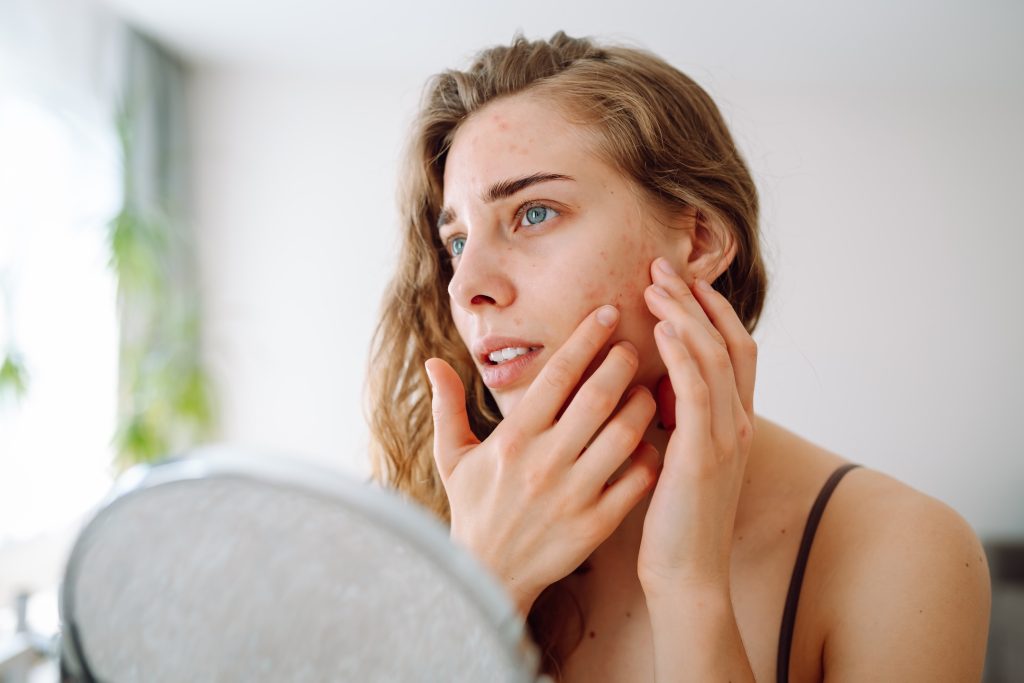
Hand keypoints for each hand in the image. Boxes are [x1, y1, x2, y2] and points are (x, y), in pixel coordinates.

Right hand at [426, 305, 660, 614]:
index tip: (608, 313)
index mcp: (513, 439)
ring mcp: (573, 494)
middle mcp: (545, 462)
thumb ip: (446, 407)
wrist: (486, 578)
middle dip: (623, 363)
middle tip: (633, 348)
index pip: (557, 375)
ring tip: (646, 390)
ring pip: (625, 434)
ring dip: (643, 404)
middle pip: (598, 397)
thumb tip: (433, 362)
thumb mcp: (452, 458)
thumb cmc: (472, 510)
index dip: (586, 338)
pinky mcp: (596, 525)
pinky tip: (651, 441)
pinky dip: (650, 456)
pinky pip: (637, 480)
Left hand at [638, 258, 757, 592]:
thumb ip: (679, 421)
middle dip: (695, 300)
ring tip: (654, 285)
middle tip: (661, 267)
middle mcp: (738, 422)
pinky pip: (699, 392)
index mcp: (733, 422)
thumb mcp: (682, 459)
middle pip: (727, 342)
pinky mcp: (706, 454)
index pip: (732, 350)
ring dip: (685, 316)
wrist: (687, 573)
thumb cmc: (676, 518)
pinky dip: (685, 355)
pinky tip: (665, 330)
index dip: (711, 311)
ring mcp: (727, 437)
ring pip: (714, 358)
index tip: (680, 281)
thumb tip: (655, 387)